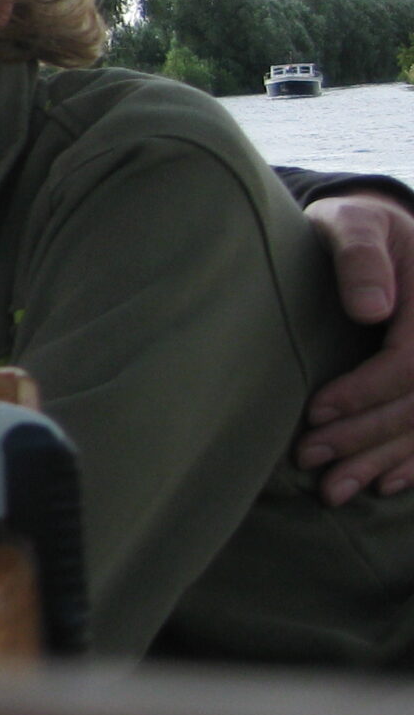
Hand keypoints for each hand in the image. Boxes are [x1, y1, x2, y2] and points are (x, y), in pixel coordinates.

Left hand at [298, 193, 413, 503]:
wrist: (381, 231)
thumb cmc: (356, 225)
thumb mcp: (352, 222)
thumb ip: (359, 255)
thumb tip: (371, 309)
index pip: (411, 363)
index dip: (366, 393)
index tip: (315, 412)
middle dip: (366, 437)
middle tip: (310, 459)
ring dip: (383, 461)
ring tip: (333, 491)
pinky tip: (385, 484)